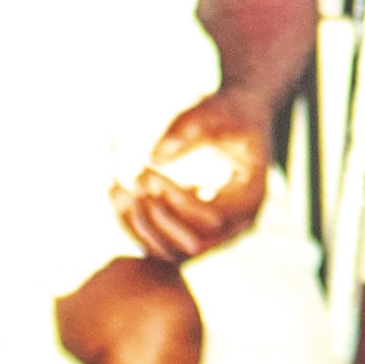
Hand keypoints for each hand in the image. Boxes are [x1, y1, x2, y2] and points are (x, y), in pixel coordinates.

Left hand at [117, 96, 273, 260]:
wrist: (235, 117)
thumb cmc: (227, 111)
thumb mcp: (214, 113)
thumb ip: (188, 130)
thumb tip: (154, 157)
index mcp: (250, 200)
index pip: (212, 219)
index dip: (177, 200)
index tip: (147, 171)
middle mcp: (235, 226)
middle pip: (193, 245)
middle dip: (157, 218)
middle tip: (131, 183)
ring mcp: (213, 234)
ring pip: (172, 252)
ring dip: (140, 226)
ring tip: (114, 189)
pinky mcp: (190, 230)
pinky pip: (160, 243)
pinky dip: (136, 225)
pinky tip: (114, 193)